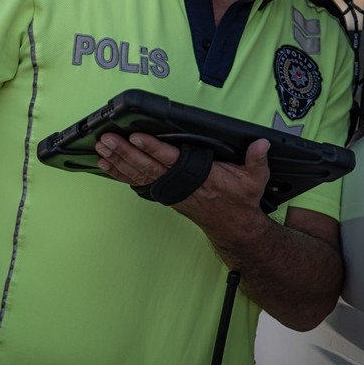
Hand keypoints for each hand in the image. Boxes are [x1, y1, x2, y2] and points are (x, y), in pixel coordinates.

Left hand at [94, 132, 271, 216]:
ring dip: (118, 161)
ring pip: (138, 174)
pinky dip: (120, 172)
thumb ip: (257, 160)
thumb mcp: (255, 180)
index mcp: (200, 178)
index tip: (138, 137)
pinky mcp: (164, 193)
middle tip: (108, 139)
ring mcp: (170, 191)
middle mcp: (180, 185)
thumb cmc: (240, 201)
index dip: (154, 148)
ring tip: (101, 147)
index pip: (172, 160)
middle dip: (125, 152)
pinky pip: (137, 182)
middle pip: (147, 166)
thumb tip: (262, 144)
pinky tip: (106, 164)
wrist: (233, 227)